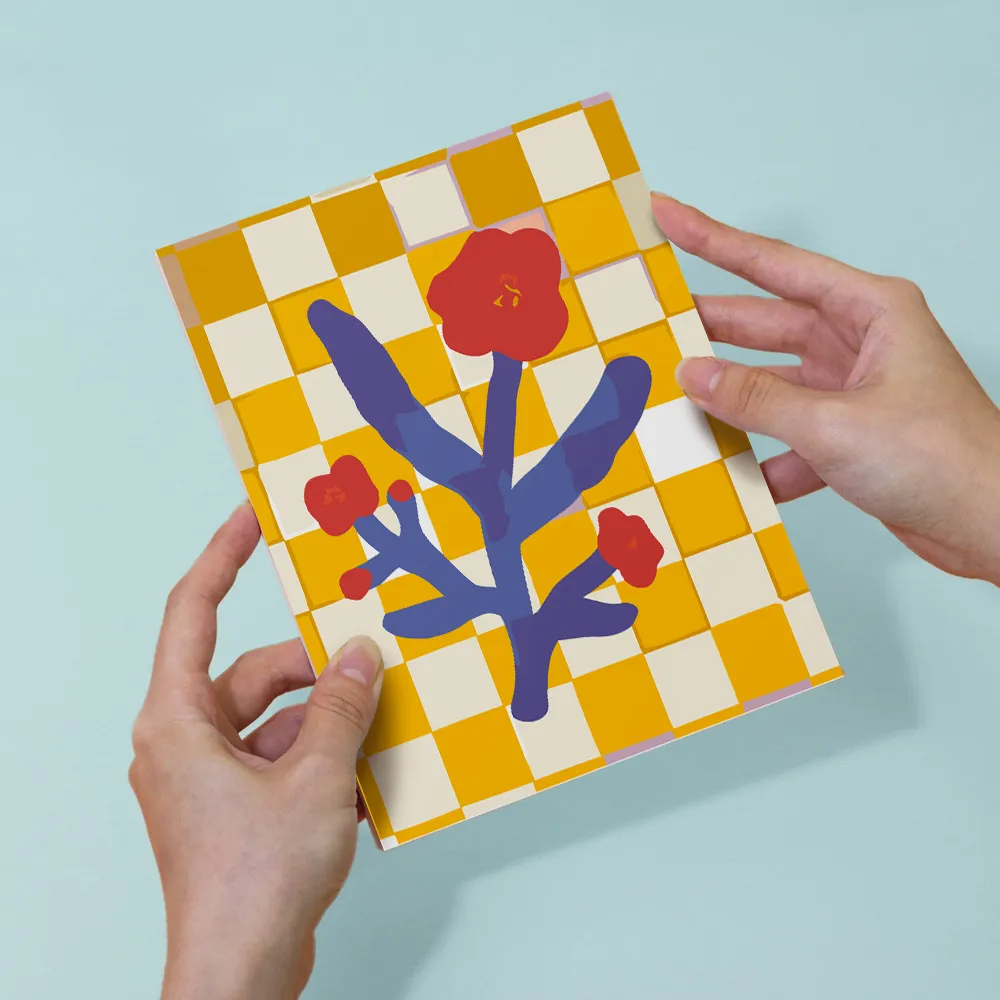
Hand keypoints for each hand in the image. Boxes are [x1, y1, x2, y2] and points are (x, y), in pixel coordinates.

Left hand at [129, 503, 383, 999]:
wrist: (240, 974)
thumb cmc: (254, 880)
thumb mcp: (315, 776)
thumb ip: (340, 706)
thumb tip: (359, 653)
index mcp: (178, 720)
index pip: (193, 611)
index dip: (221, 555)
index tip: (249, 515)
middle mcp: (183, 741)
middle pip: (252, 672)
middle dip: (313, 667)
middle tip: (370, 658)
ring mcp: (207, 778)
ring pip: (273, 717)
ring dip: (326, 717)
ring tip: (379, 720)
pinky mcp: (231, 807)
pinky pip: (279, 756)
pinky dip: (320, 754)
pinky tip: (365, 769)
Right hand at [651, 193, 999, 585]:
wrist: (991, 526)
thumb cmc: (945, 460)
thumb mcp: (835, 424)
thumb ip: (756, 398)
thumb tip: (694, 376)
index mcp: (870, 311)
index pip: (775, 266)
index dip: (714, 240)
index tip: (669, 217)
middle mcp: (860, 343)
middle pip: (764, 326)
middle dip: (708, 327)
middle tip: (653, 321)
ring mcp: (853, 392)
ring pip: (771, 385)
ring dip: (730, 400)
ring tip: (676, 401)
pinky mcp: (849, 438)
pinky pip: (786, 436)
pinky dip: (759, 455)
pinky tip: (729, 473)